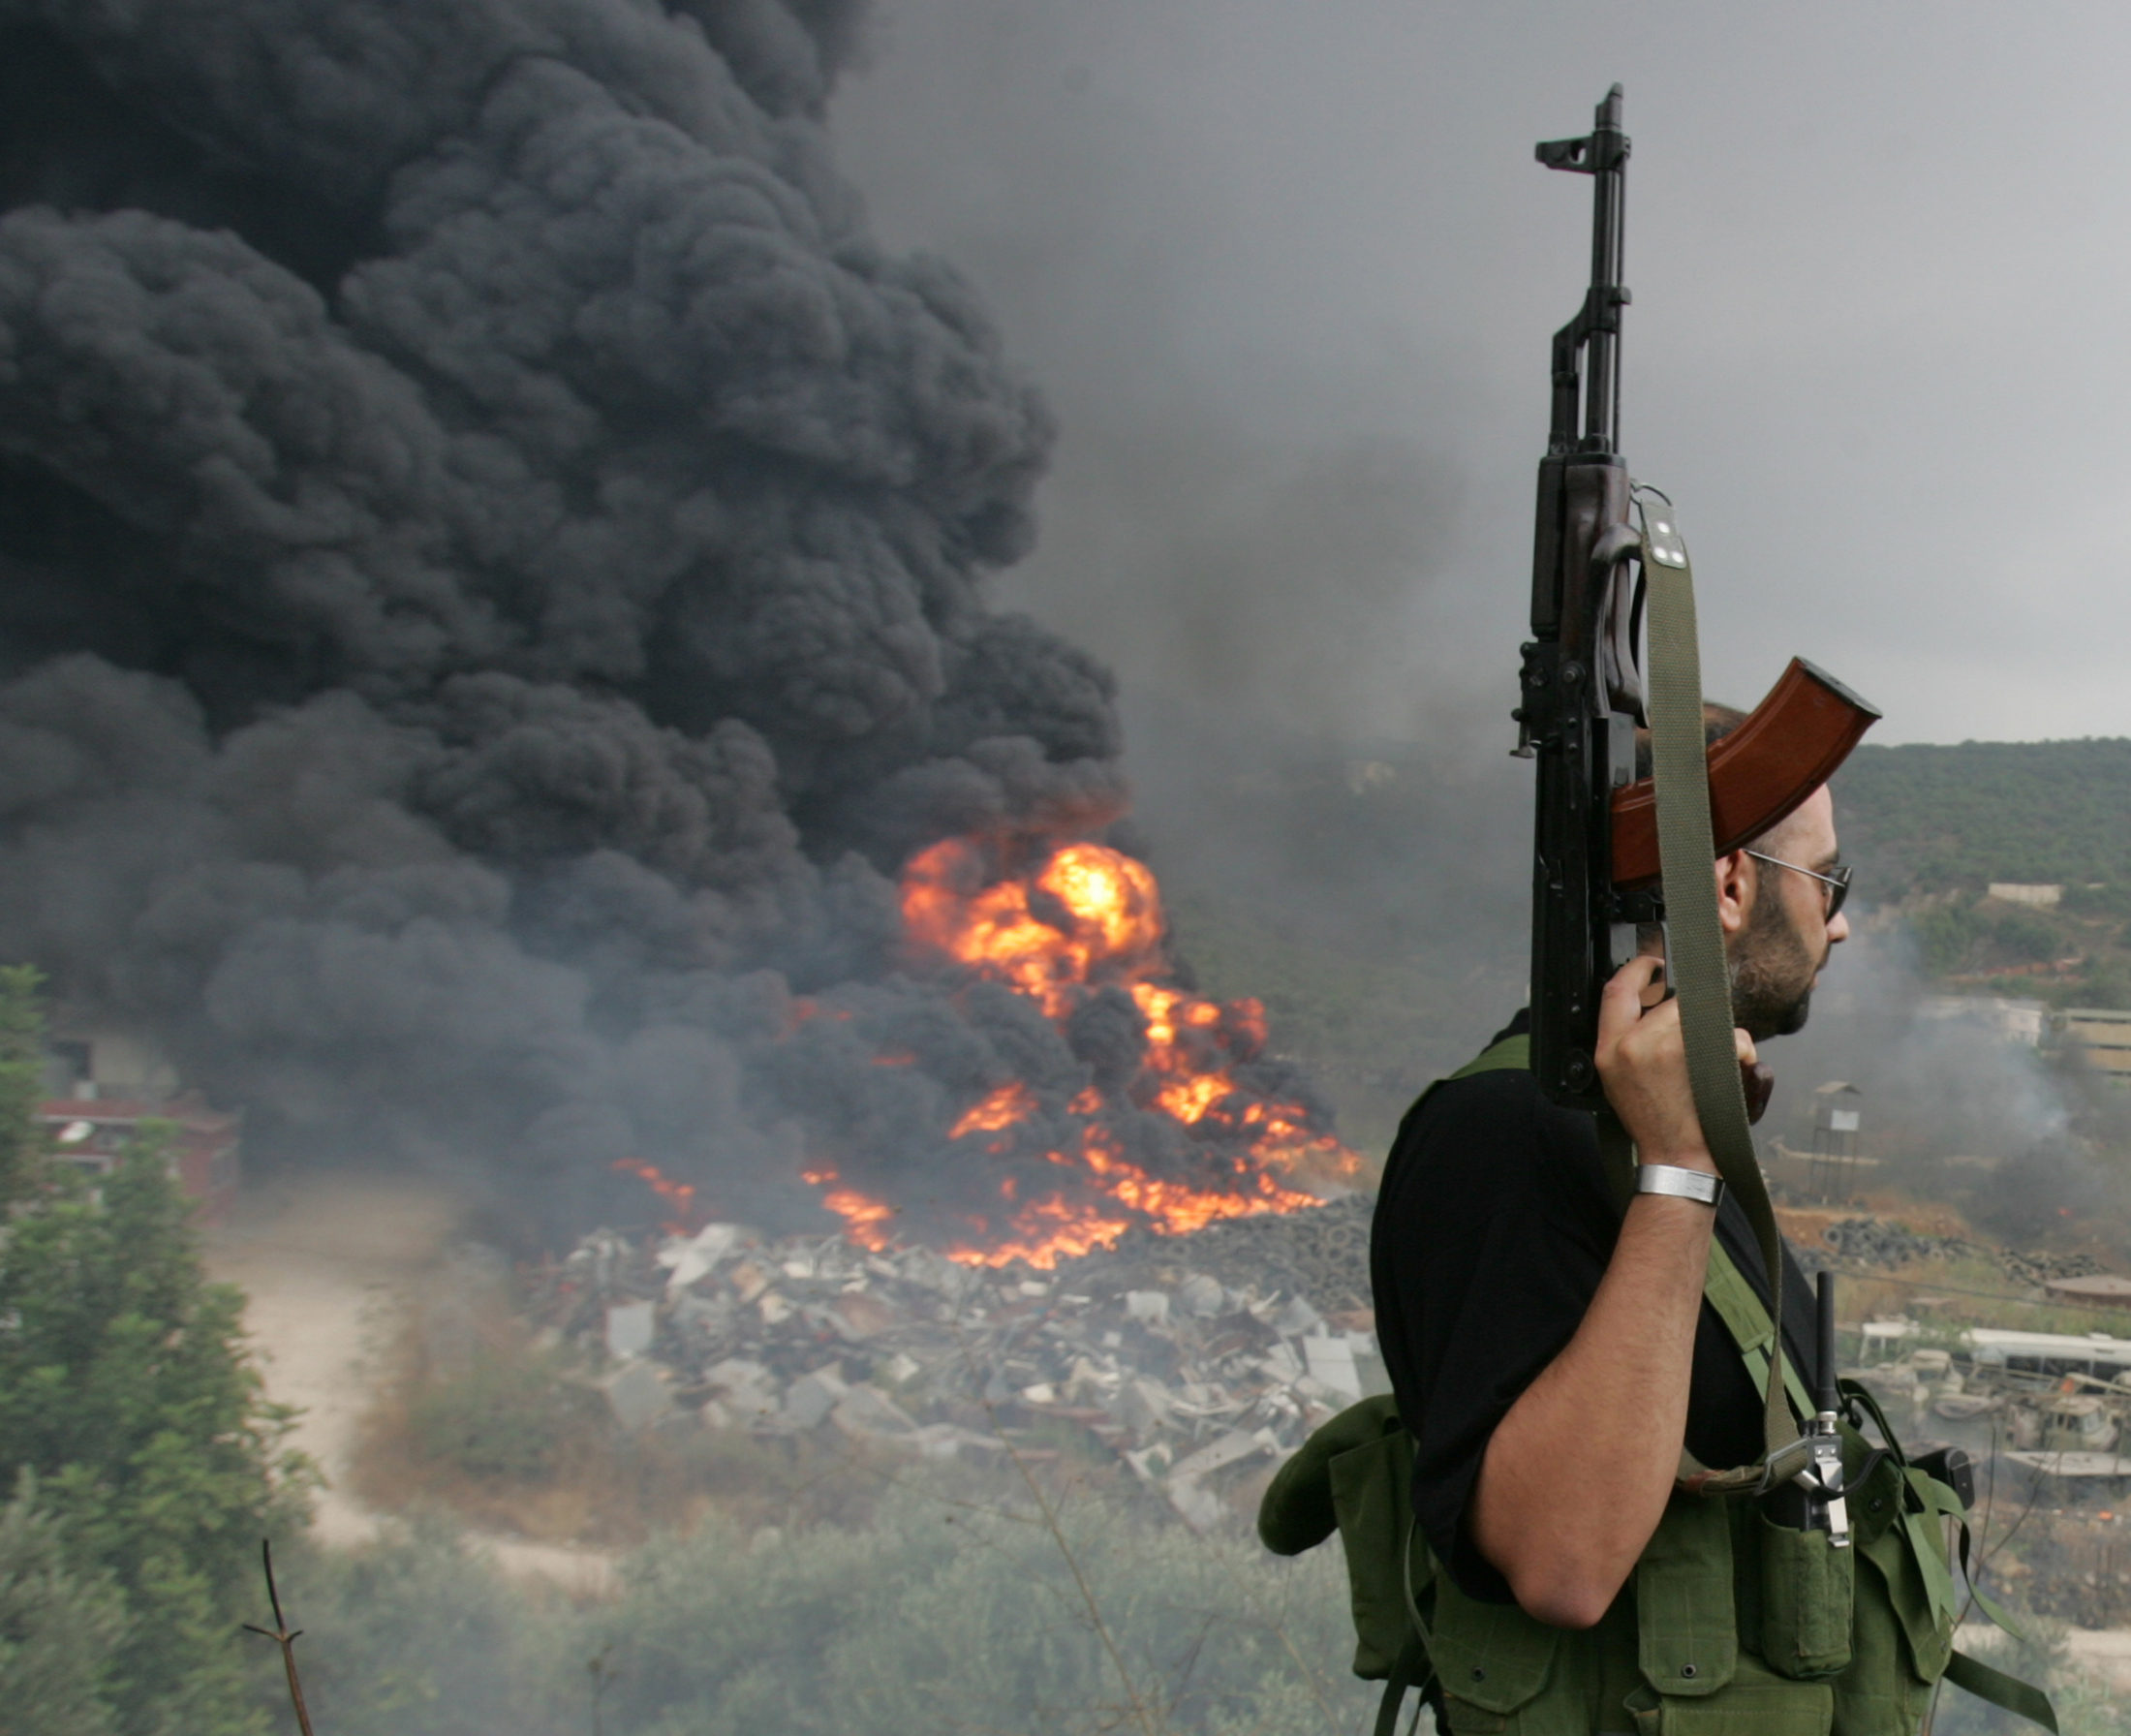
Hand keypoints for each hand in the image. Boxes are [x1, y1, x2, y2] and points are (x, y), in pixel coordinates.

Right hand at [1593, 956, 1755, 1172]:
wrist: (1676, 1156)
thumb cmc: (1653, 1121)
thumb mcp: (1617, 1080)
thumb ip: (1625, 1040)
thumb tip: (1651, 1007)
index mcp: (1608, 1049)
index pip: (1615, 990)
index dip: (1637, 969)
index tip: (1653, 964)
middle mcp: (1630, 1045)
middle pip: (1667, 1000)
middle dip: (1691, 1012)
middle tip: (1701, 1033)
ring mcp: (1662, 1049)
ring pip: (1700, 1014)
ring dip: (1719, 1030)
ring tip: (1720, 1057)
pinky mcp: (1693, 1057)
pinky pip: (1727, 1033)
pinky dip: (1739, 1047)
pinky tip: (1735, 1064)